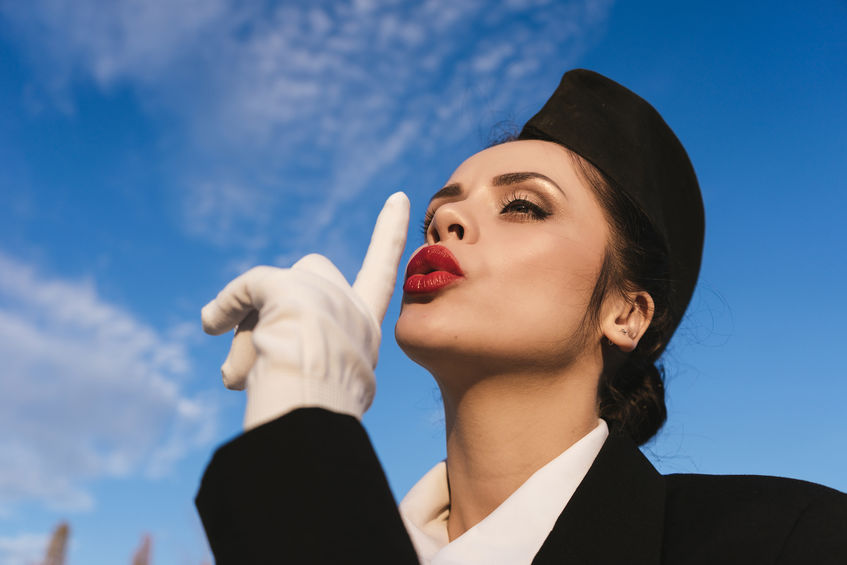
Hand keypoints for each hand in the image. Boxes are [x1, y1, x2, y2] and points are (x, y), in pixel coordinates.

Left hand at [201, 192, 409, 429]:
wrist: (316, 404)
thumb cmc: (313, 408)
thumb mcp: (310, 390)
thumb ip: (282, 372)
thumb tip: (231, 375)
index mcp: (365, 329)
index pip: (380, 274)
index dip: (389, 235)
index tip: (397, 196)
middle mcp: (350, 304)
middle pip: (308, 281)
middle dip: (283, 305)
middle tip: (276, 347)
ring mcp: (322, 291)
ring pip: (271, 293)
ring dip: (253, 328)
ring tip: (253, 369)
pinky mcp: (289, 286)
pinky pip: (247, 289)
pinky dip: (227, 306)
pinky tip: (209, 325)